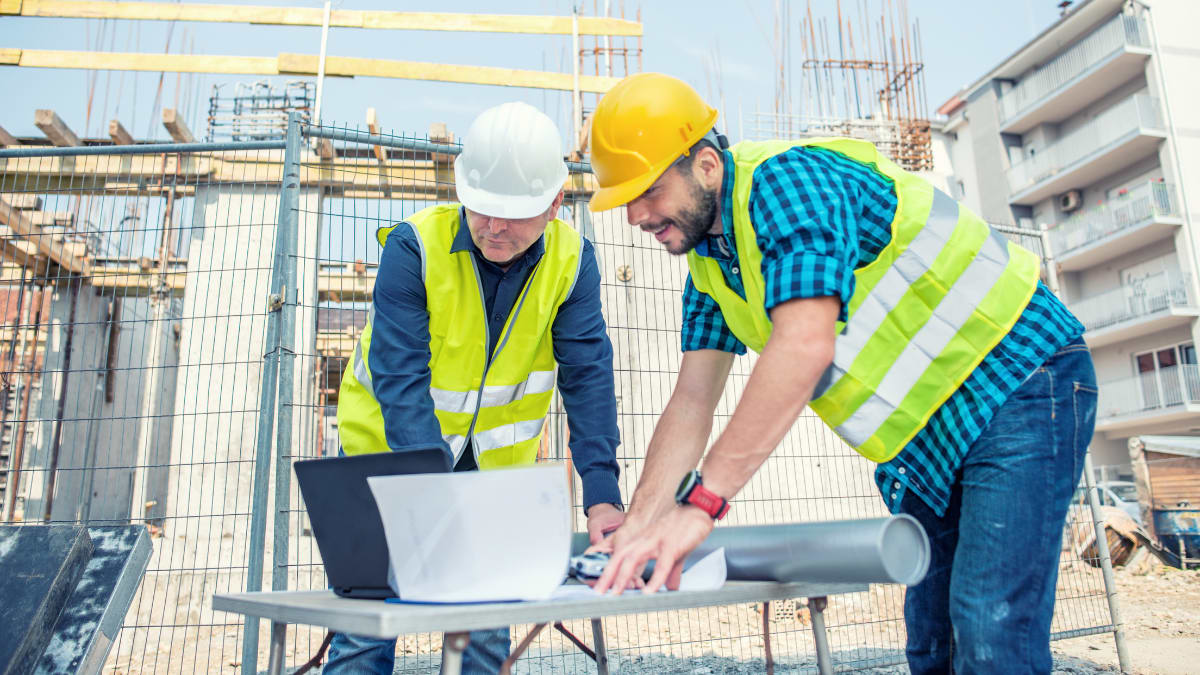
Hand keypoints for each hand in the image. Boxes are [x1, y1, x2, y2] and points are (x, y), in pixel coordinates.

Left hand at [592, 505, 714, 595]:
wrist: (698, 507)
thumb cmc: (685, 527)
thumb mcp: (674, 552)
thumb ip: (670, 571)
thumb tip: (671, 588)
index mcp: (642, 541)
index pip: (620, 556)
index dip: (608, 571)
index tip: (599, 586)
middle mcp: (645, 540)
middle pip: (620, 557)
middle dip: (607, 575)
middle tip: (597, 592)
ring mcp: (657, 541)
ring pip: (634, 559)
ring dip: (623, 576)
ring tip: (616, 593)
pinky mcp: (672, 544)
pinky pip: (662, 564)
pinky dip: (655, 579)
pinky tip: (649, 592)